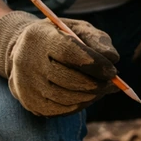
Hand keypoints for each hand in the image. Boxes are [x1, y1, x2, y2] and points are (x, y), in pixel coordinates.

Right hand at [0, 11, 119, 116]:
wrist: (27, 51)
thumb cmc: (61, 38)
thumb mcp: (78, 30)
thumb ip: (97, 40)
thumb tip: (112, 58)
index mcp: (39, 37)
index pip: (69, 53)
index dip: (95, 64)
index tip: (113, 71)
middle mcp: (27, 61)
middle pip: (69, 79)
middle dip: (97, 84)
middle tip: (113, 84)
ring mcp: (27, 84)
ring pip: (68, 98)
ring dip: (91, 96)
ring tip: (102, 88)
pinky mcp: (30, 102)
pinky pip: (62, 110)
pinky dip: (81, 105)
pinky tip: (87, 95)